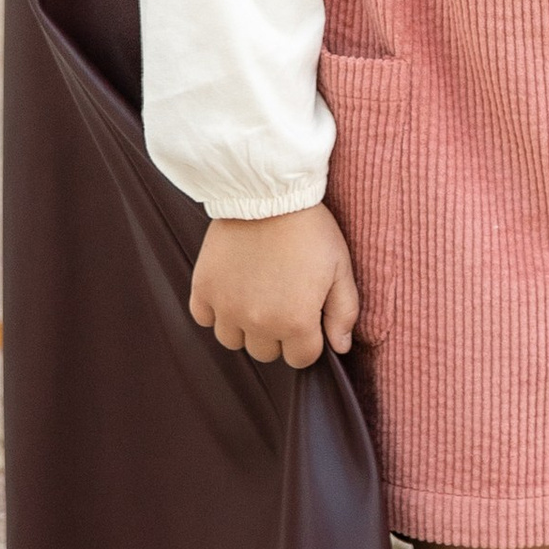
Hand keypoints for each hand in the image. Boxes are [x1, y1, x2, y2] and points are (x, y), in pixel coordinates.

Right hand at [189, 204, 359, 366]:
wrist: (268, 190)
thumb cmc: (308, 226)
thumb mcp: (340, 265)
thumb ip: (344, 311)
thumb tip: (340, 347)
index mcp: (296, 322)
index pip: (301, 357)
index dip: (308, 337)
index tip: (307, 312)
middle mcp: (259, 323)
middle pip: (266, 352)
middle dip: (277, 332)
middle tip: (282, 297)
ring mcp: (227, 308)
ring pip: (233, 340)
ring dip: (245, 325)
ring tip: (256, 292)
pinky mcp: (203, 289)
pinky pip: (204, 317)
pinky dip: (215, 309)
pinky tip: (231, 287)